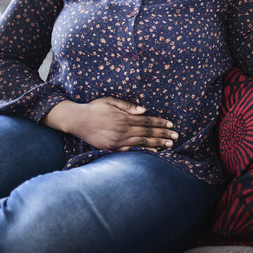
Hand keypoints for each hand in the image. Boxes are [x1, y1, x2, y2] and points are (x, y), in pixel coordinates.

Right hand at [43, 97, 177, 151]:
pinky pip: (131, 151)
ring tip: (169, 146)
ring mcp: (118, 141)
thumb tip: (144, 110)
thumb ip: (128, 106)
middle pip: (147, 133)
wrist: (77, 120)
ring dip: (156, 144)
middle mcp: (123, 130)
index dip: (160, 124)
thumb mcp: (110, 101)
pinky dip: (143, 152)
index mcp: (124, 118)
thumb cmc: (94, 108)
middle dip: (163, 135)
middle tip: (176, 137)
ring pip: (141, 143)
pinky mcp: (112, 148)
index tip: (171, 125)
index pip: (147, 121)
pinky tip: (152, 152)